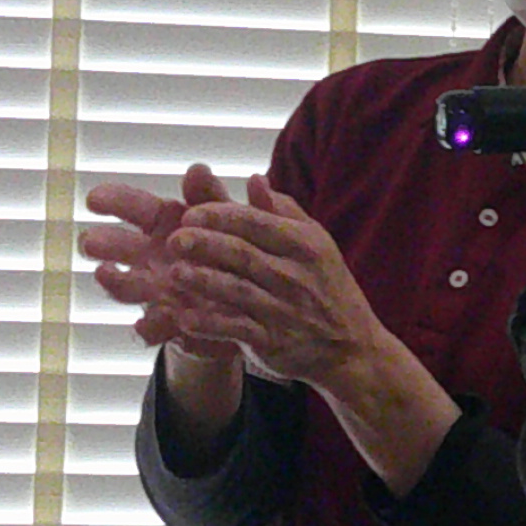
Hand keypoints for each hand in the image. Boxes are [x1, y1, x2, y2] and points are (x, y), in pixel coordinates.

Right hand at [80, 163, 244, 355]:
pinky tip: (143, 328)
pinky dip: (148, 327)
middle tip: (90, 242)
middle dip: (104, 243)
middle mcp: (151, 255)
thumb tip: (198, 168)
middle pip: (120, 246)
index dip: (112, 200)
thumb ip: (214, 198)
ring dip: (116, 282)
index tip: (94, 199)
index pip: (133, 206)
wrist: (253, 300)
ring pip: (127, 287)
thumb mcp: (233, 220)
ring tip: (105, 275)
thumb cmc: (235, 248)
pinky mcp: (169, 324)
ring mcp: (156, 291)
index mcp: (165, 223)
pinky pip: (153, 328)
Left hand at [159, 176, 396, 389]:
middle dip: (206, 245)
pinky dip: (212, 325)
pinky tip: (185, 319)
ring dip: (205, 282)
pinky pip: (239, 330)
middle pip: (243, 254)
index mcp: (304, 245)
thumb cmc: (327, 286)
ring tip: (174, 273)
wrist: (351, 346)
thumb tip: (255, 179)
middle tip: (175, 239)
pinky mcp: (273, 342)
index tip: (190, 214)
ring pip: (238, 291)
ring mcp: (284, 310)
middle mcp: (295, 276)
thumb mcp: (316, 242)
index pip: (256, 222)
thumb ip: (283, 211)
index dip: (220, 216)